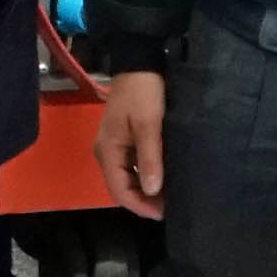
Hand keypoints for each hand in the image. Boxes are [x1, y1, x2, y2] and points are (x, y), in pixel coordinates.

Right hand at [98, 67, 165, 215]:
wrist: (140, 62)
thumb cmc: (144, 93)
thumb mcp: (148, 125)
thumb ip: (149, 159)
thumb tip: (151, 191)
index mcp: (107, 151)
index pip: (119, 191)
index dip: (140, 206)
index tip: (164, 213)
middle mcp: (106, 152)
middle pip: (121, 187)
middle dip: (143, 200)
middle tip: (170, 206)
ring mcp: (114, 146)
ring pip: (127, 178)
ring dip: (145, 189)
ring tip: (170, 194)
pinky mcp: (124, 139)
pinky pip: (131, 166)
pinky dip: (145, 175)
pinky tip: (163, 177)